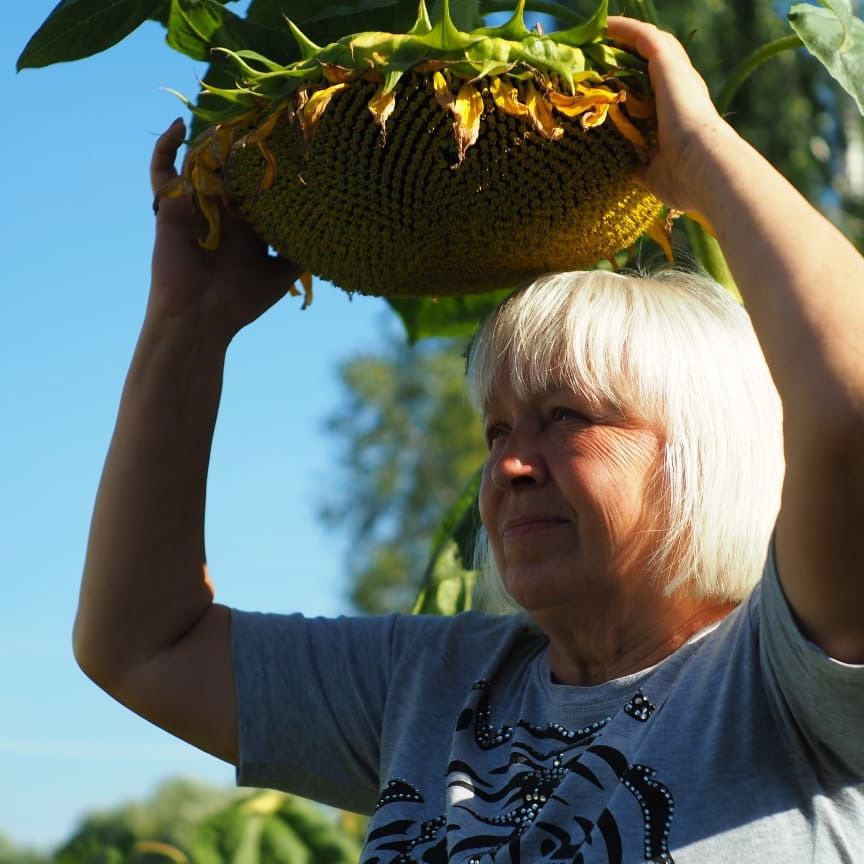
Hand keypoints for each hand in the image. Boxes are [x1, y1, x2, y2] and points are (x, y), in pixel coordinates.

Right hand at [149, 118, 301, 340]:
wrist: (200, 318)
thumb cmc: (240, 301)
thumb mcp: (281, 274)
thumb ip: (301, 252)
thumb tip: (332, 231)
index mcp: (248, 222)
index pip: (259, 182)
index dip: (270, 162)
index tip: (290, 138)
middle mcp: (222, 209)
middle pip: (231, 165)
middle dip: (244, 142)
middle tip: (263, 113)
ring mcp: (196, 204)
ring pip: (201, 160)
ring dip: (214, 139)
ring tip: (232, 115)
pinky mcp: (170, 205)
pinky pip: (162, 169)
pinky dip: (166, 145)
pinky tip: (182, 126)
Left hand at [605, 17, 735, 212]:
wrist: (704, 168)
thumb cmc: (684, 179)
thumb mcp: (656, 175)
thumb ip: (643, 168)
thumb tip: (631, 170)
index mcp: (682, 113)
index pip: (660, 88)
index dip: (640, 81)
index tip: (615, 81)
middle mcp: (683, 88)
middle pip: (657, 59)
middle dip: (633, 53)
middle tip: (604, 51)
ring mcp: (677, 74)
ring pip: (653, 42)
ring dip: (627, 36)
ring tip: (601, 32)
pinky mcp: (668, 64)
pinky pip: (643, 37)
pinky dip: (624, 29)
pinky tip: (604, 26)